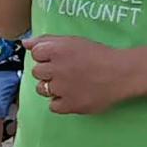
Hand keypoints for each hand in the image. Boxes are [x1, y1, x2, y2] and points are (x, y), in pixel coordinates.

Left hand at [26, 35, 143, 114]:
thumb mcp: (73, 41)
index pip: (35, 54)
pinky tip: (72, 95)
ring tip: (69, 84)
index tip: (59, 58)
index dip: (46, 56)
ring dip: (52, 87)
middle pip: (37, 72)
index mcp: (56, 50)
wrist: (121, 73)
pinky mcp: (69, 105)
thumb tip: (25, 43)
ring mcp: (61, 89)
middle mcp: (56, 69)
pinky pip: (53, 106)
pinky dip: (61, 102)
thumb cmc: (98, 55)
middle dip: (48, 71)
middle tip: (67, 71)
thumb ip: (47, 40)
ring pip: (42, 89)